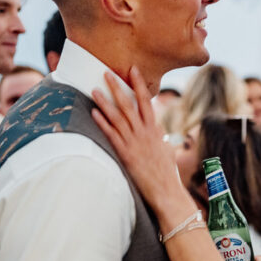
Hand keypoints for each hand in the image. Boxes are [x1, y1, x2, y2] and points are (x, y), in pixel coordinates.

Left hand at [91, 68, 190, 217]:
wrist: (166, 191)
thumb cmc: (166, 172)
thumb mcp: (165, 149)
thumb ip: (158, 135)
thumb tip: (155, 127)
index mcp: (155, 129)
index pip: (146, 101)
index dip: (139, 84)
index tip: (133, 70)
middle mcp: (144, 133)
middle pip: (129, 104)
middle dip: (117, 87)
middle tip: (106, 72)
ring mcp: (134, 142)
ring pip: (117, 117)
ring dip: (105, 102)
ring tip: (94, 89)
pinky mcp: (125, 154)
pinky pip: (112, 135)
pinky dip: (102, 122)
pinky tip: (94, 112)